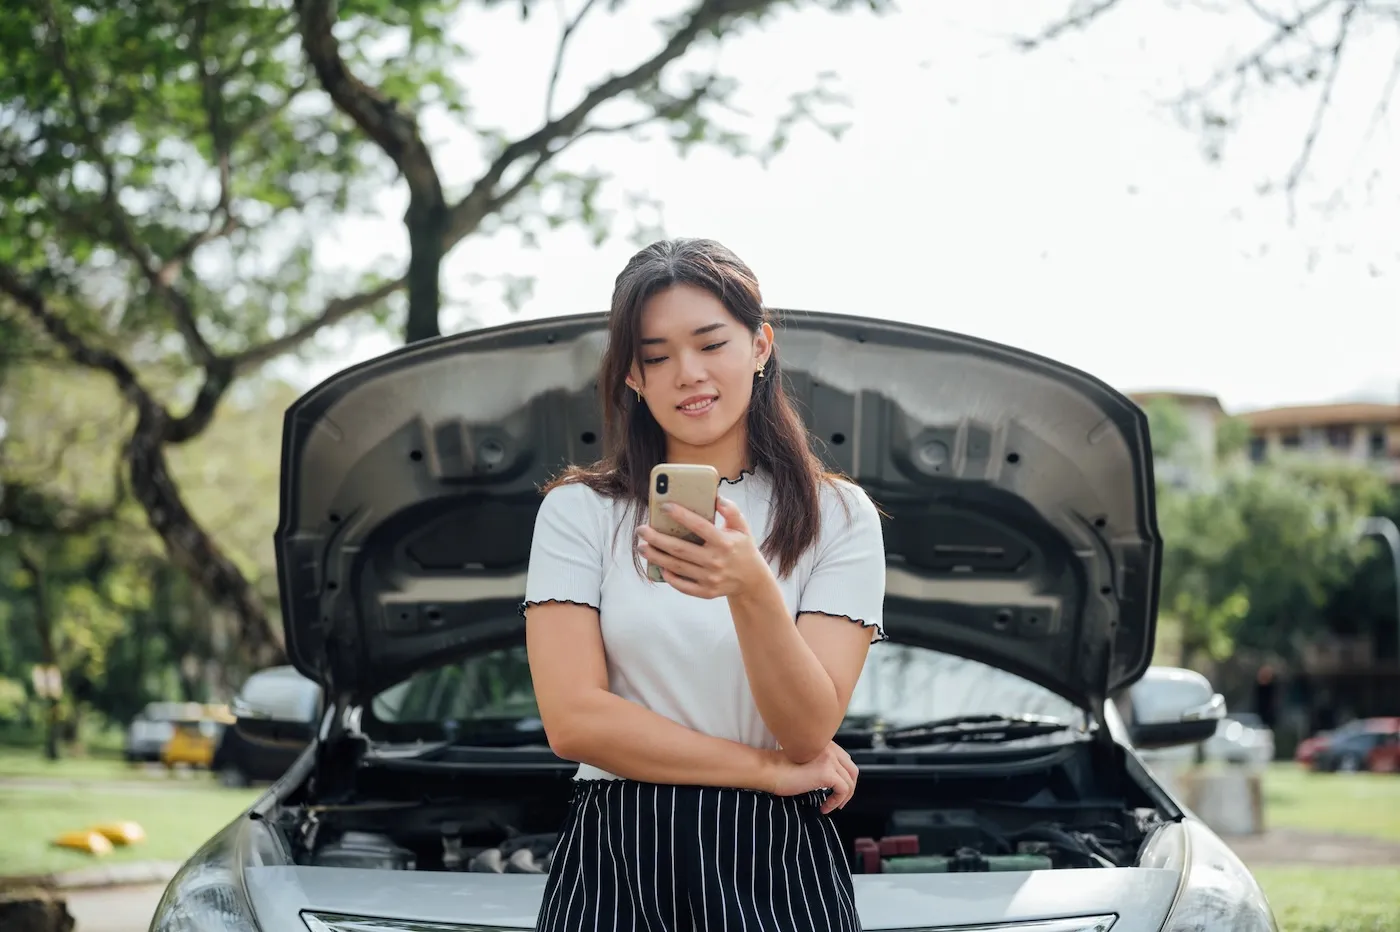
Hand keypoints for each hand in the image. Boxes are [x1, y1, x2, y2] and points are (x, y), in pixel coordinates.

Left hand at [636, 496, 767, 598]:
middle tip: (641, 530)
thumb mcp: (742, 527)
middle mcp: (716, 561)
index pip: (700, 526)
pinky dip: (671, 577)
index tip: (665, 506)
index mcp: (725, 542)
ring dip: (656, 557)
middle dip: (657, 539)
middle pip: (680, 549)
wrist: (752, 580)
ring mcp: (710, 578)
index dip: (682, 515)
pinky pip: (683, 586)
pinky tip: (660, 567)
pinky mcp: (706, 592)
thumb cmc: (742, 548)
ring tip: (641, 547)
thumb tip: (716, 498)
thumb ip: (731, 511)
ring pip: (677, 567)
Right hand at [768, 742, 857, 813]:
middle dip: (849, 787)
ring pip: (850, 782)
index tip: (834, 790)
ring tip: (830, 805)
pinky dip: (836, 801)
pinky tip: (824, 807)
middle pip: (852, 770)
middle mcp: (829, 747)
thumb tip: (832, 781)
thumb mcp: (804, 761)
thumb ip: (819, 763)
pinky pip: (843, 790)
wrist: (769, 770)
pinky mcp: (827, 772)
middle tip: (838, 800)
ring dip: (843, 798)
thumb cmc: (779, 769)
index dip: (843, 776)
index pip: (845, 760)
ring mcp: (829, 759)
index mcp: (823, 743)